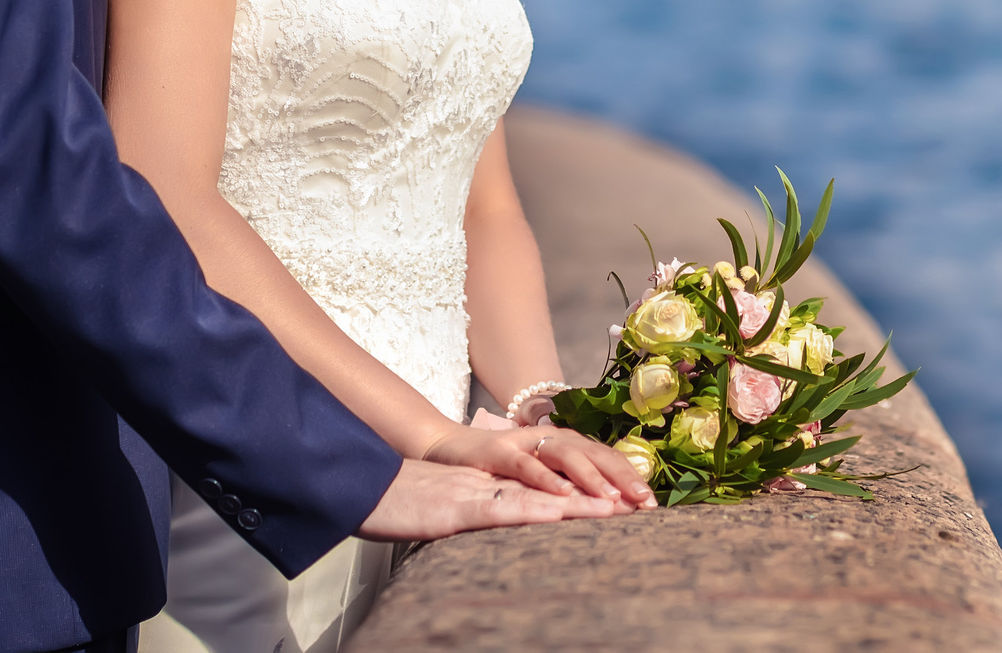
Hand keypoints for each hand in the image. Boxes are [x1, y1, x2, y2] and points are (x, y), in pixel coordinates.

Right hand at [356, 458, 619, 540]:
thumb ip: (485, 511)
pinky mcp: (455, 505)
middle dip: (601, 490)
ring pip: (538, 488)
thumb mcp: (452, 510)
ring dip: (578, 496)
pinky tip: (558, 509)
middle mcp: (491, 479)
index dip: (594, 488)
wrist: (358, 490)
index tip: (632, 501)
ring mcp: (475, 488)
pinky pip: (500, 503)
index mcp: (494, 482)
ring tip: (616, 506)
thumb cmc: (401, 504)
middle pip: (555, 479)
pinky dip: (531, 504)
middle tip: (642, 502)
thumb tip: (514, 521)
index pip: (553, 481)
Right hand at [424, 422, 654, 507]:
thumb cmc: (498, 469)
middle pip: (594, 453)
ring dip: (590, 477)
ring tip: (612, 499)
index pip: (604, 458)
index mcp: (564, 445)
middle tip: (645, 501)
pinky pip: (526, 464)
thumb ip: (567, 484)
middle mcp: (550, 439)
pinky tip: (561, 494)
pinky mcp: (499, 451)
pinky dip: (544, 478)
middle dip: (622, 476)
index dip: (629, 477)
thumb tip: (608, 505)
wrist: (449, 448)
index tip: (652, 503)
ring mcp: (525, 442)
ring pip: (565, 455)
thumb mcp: (538, 476)